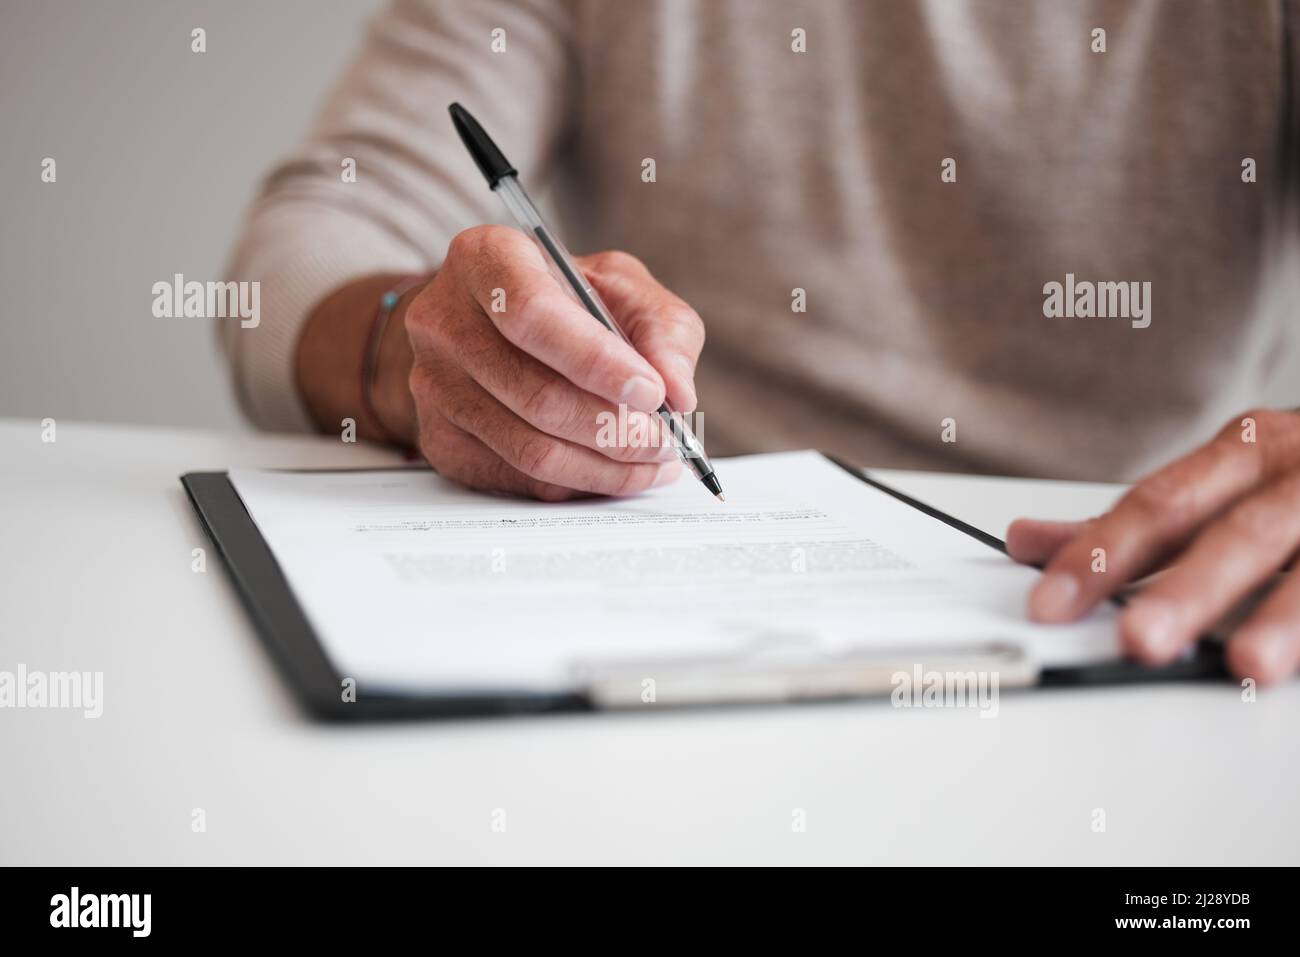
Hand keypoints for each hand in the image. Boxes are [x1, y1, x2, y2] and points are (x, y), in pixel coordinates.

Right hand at [403, 225, 703, 499]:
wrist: (487, 326)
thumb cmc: (563, 300)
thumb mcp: (621, 287)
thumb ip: (661, 328)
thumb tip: (678, 392)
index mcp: (485, 260)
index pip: (533, 315)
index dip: (597, 362)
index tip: (651, 392)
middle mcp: (445, 321)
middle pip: (536, 395)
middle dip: (616, 428)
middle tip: (665, 439)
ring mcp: (434, 385)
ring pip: (530, 449)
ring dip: (605, 466)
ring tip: (652, 459)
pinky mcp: (438, 439)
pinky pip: (518, 478)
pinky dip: (578, 482)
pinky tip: (611, 468)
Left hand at [1006, 408, 1299, 684]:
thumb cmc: (1299, 475)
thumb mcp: (1218, 484)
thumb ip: (1131, 522)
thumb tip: (1027, 543)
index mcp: (1243, 451)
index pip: (1157, 505)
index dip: (1101, 555)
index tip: (1050, 603)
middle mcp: (1298, 470)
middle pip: (1236, 532)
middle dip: (1187, 589)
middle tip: (1139, 641)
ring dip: (1283, 616)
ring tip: (1247, 663)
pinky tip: (1294, 661)